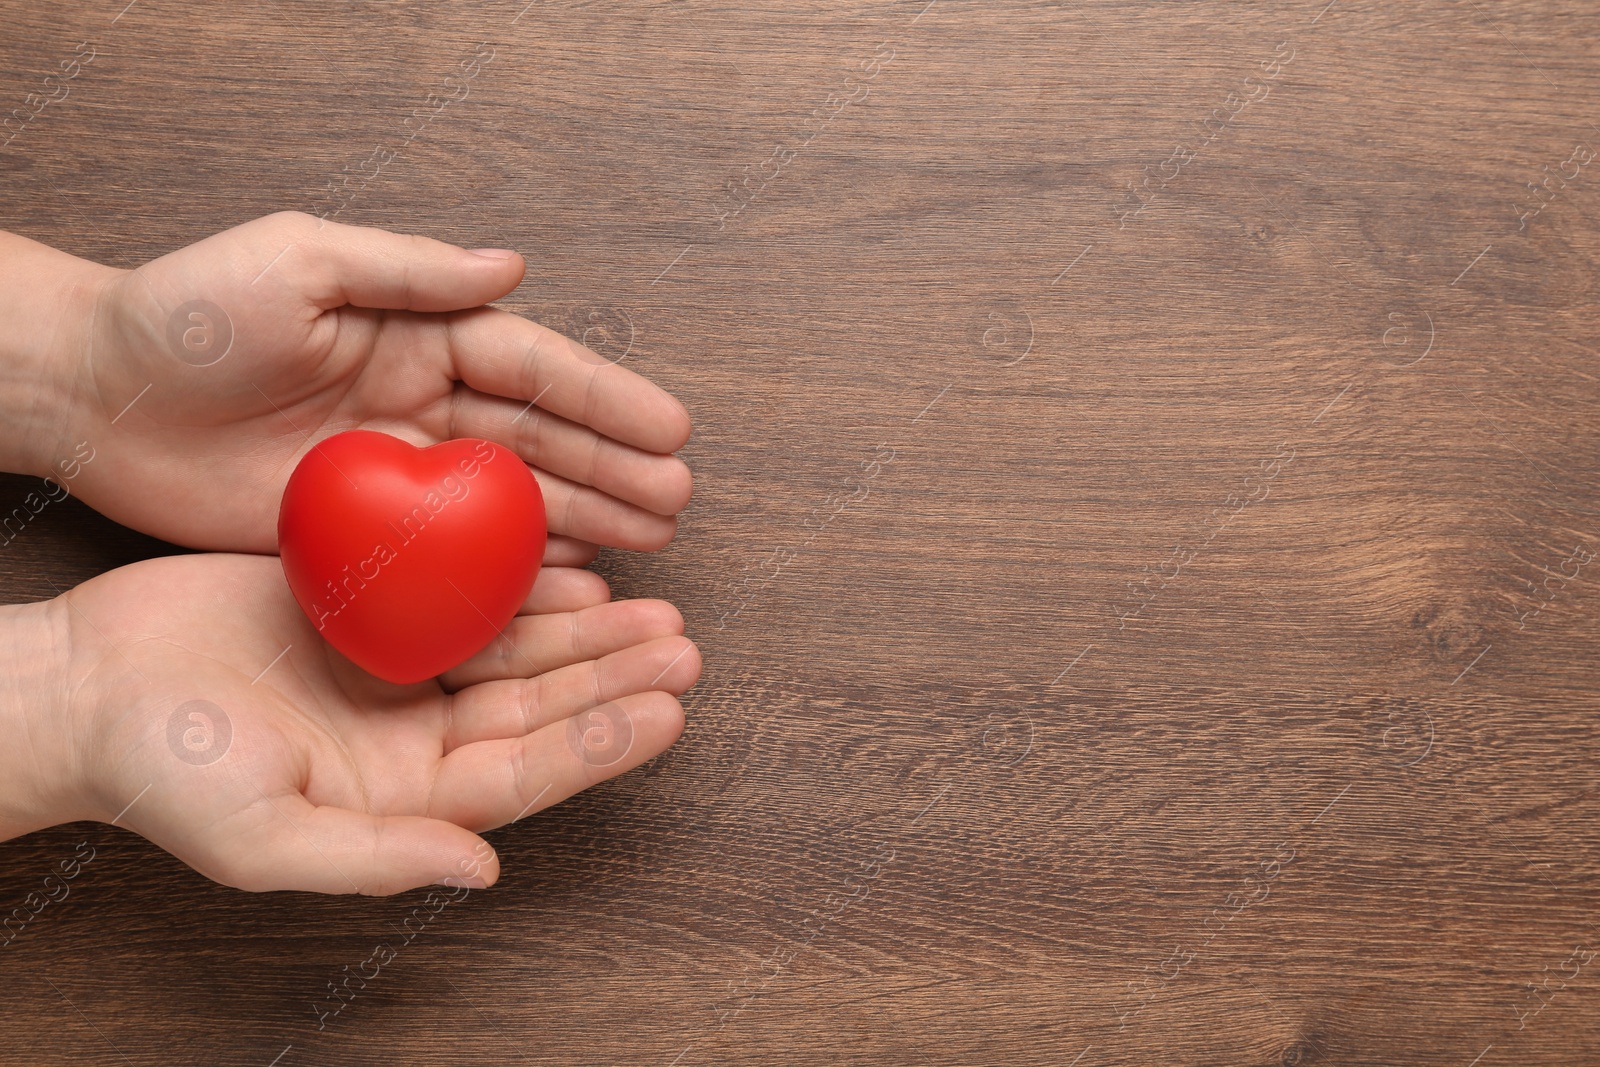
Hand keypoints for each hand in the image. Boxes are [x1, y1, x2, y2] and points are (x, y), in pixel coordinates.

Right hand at [0, 553, 699, 893]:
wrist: (85, 684)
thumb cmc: (159, 774)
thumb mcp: (260, 835)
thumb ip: (374, 858)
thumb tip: (481, 868)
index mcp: (404, 796)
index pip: (525, 773)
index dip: (598, 744)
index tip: (668, 711)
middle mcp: (416, 734)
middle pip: (537, 705)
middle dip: (612, 677)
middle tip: (684, 646)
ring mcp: (399, 667)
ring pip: (516, 645)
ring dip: (585, 628)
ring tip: (654, 606)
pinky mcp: (375, 607)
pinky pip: (464, 589)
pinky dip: (520, 578)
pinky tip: (573, 563)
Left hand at [5, 213, 691, 560]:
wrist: (99, 398)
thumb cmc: (189, 315)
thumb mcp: (298, 262)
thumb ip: (408, 271)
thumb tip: (511, 267)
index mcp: (418, 335)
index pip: (532, 368)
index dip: (605, 399)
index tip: (671, 430)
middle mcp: (423, 405)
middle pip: (541, 440)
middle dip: (615, 468)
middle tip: (677, 503)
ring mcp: (401, 474)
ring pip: (514, 501)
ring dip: (585, 519)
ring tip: (650, 544)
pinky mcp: (366, 533)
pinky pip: (457, 556)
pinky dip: (515, 571)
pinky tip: (570, 582)